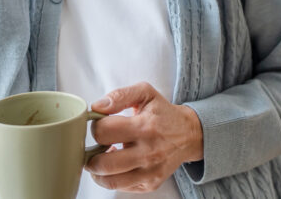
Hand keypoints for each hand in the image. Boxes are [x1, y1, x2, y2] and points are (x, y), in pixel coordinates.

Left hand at [86, 82, 203, 192]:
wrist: (189, 134)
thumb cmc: (163, 113)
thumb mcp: (145, 93)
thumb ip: (120, 95)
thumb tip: (97, 107)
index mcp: (144, 126)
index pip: (104, 132)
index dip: (96, 127)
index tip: (100, 125)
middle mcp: (148, 152)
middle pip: (104, 163)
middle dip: (91, 156)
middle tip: (94, 147)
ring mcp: (150, 171)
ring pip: (110, 181)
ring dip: (98, 171)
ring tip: (101, 159)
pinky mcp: (151, 184)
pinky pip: (121, 187)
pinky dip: (112, 178)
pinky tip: (117, 165)